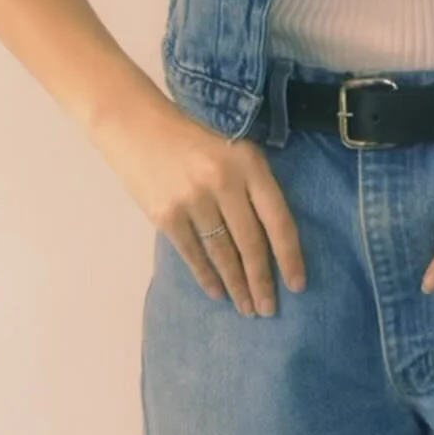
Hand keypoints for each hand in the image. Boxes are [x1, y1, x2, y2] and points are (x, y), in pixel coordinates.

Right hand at [93, 100, 306, 314]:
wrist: (136, 124)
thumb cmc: (192, 137)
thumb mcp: (233, 149)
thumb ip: (252, 185)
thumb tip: (271, 239)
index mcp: (249, 163)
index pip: (278, 219)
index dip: (290, 256)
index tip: (298, 285)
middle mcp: (224, 182)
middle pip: (251, 243)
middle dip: (262, 281)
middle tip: (268, 310)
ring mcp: (193, 200)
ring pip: (223, 253)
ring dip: (236, 285)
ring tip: (247, 308)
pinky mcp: (166, 215)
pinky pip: (193, 254)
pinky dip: (206, 277)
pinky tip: (218, 292)